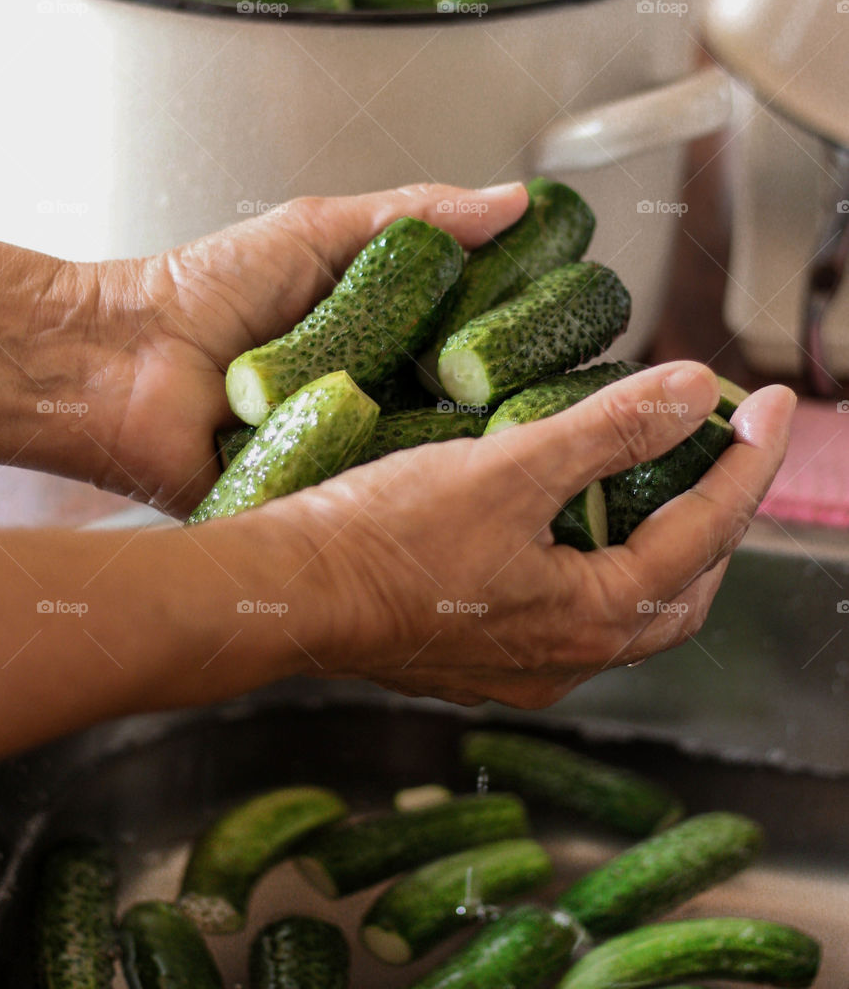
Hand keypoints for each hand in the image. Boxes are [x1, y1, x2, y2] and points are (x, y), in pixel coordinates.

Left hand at [73, 182, 527, 513]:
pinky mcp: (323, 494)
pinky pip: (377, 497)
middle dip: (513, 399)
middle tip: (567, 392)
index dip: (524, 336)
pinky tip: (455, 485)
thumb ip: (415, 214)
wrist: (121, 359)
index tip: (580, 329)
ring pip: (432, 456)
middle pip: (466, 403)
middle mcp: (374, 392)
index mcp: (380, 332)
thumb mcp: (317, 229)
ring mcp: (350, 446)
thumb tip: (510, 202)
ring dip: (471, 447)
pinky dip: (410, 490)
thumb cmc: (204, 290)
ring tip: (524, 436)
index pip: (475, 339)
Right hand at [270, 363, 793, 708]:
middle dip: (716, 517)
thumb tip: (694, 391)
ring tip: (655, 473)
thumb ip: (609, 429)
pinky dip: (596, 558)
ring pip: (625, 604)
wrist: (287, 591)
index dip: (747, 464)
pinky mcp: (480, 652)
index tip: (769, 405)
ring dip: (654, 540)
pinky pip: (570, 608)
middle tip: (724, 449)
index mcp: (592, 619)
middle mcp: (568, 658)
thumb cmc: (385, 535)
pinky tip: (570, 517)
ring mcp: (522, 663)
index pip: (707, 535)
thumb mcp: (510, 467)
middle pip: (680, 587)